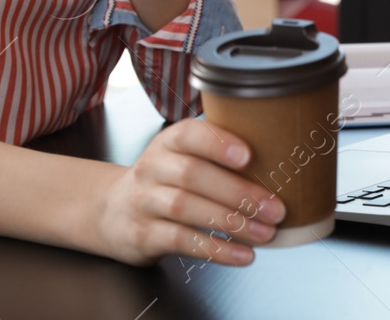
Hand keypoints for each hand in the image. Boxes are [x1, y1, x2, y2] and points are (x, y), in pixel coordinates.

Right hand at [93, 119, 284, 266]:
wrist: (112, 211)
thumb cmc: (163, 181)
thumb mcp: (180, 158)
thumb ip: (216, 155)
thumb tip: (277, 161)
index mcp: (168, 143)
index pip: (189, 134)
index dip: (218, 143)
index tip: (249, 155)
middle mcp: (152, 168)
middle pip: (193, 175)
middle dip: (238, 192)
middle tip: (275, 208)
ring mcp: (144, 202)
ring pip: (187, 208)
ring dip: (231, 222)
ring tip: (265, 233)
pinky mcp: (144, 235)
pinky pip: (181, 241)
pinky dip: (215, 250)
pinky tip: (242, 254)